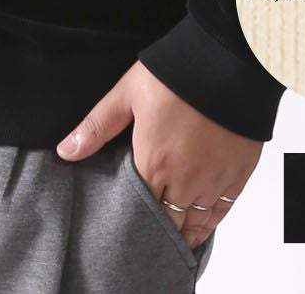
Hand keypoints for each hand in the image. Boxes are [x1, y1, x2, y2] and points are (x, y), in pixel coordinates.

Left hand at [55, 59, 262, 249]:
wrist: (225, 63)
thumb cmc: (175, 75)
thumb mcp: (127, 95)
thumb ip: (97, 127)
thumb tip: (66, 151)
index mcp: (154, 163)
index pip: (139, 210)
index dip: (132, 220)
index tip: (125, 226)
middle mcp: (184, 181)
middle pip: (168, 223)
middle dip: (157, 231)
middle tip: (147, 237)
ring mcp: (213, 181)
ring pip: (196, 224)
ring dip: (183, 233)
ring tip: (171, 241)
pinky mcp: (237, 175)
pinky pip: (221, 212)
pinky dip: (210, 224)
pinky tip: (201, 228)